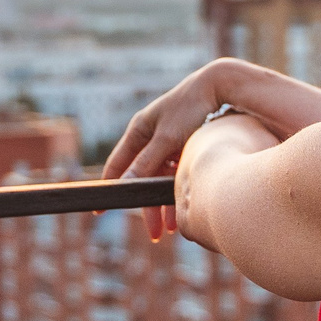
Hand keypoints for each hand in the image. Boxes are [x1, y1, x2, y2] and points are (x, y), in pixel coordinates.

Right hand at [104, 62, 262, 241]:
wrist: (220, 87)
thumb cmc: (191, 108)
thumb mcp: (166, 140)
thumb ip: (146, 163)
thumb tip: (124, 186)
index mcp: (138, 130)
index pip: (116, 166)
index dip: (109, 189)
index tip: (100, 210)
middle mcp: (150, 136)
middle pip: (141, 178)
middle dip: (147, 205)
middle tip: (153, 233)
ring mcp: (167, 140)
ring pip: (160, 178)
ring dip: (165, 202)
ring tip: (172, 228)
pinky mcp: (184, 144)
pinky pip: (176, 172)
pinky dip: (178, 189)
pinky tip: (184, 206)